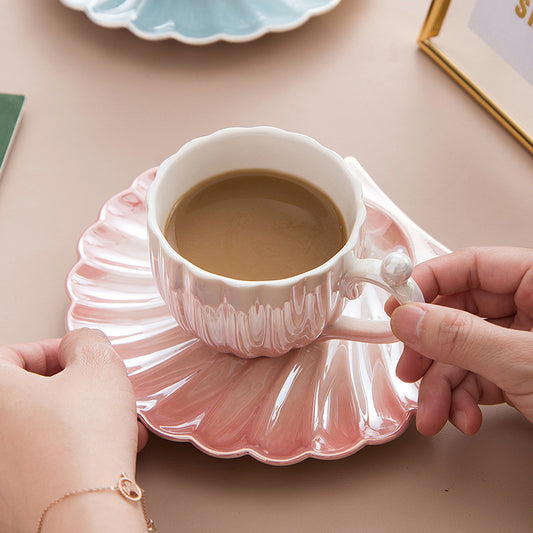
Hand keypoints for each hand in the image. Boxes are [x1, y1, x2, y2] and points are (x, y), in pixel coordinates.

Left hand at [0, 329, 148, 532]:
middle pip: (31, 392)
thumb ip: (87, 341)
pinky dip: (76, 447)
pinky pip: (46, 457)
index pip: (14, 353)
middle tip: (101, 389)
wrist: (84, 514)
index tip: (81, 357)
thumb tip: (80, 346)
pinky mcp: (15, 496)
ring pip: (43, 426)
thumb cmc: (84, 441)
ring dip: (82, 416)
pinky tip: (110, 449)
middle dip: (76, 387)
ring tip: (117, 421)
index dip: (56, 349)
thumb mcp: (100, 364)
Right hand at [386, 247, 532, 435]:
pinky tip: (460, 416)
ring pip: (461, 351)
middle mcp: (531, 308)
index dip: (428, 283)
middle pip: (458, 313)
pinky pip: (475, 376)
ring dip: (441, 385)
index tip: (398, 307)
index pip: (470, 265)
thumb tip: (409, 318)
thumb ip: (463, 337)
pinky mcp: (518, 373)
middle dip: (430, 349)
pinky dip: (461, 399)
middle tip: (410, 367)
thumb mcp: (526, 362)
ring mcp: (522, 342)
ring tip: (433, 412)